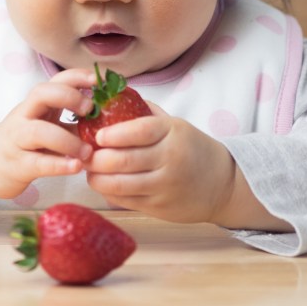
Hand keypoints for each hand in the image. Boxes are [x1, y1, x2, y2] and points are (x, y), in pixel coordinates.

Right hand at [0, 68, 95, 198]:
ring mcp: (18, 140)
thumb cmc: (28, 142)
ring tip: (88, 151)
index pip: (56, 80)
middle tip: (90, 108)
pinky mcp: (17, 165)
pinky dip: (59, 164)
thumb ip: (76, 121)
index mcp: (37, 103)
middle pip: (40, 94)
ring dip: (67, 139)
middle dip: (67, 96)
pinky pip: (37, 163)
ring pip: (38, 131)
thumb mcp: (50, 125)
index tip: (100, 79)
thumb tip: (115, 115)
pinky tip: (76, 167)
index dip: (78, 76)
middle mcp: (25, 116)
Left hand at [84, 103, 236, 224]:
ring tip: (89, 170)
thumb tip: (110, 98)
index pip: (140, 130)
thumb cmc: (192, 149)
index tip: (97, 135)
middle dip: (96, 158)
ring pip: (119, 184)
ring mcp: (164, 186)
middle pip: (123, 160)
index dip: (114, 134)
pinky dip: (108, 192)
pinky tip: (103, 183)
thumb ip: (145, 114)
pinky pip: (125, 200)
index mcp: (173, 133)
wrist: (223, 185)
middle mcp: (169, 159)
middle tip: (84, 153)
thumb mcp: (175, 126)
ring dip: (97, 177)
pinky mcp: (159, 207)